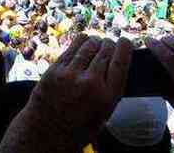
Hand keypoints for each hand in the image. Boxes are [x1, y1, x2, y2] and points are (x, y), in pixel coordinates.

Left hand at [0, 34, 132, 152]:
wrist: (46, 132)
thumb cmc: (78, 126)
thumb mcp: (104, 113)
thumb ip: (110, 89)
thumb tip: (116, 63)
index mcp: (106, 97)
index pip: (120, 62)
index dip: (125, 47)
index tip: (126, 41)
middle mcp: (90, 83)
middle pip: (105, 51)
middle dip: (109, 44)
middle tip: (110, 43)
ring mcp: (70, 75)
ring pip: (89, 46)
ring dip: (95, 41)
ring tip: (97, 42)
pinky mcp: (54, 70)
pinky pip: (72, 48)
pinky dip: (80, 42)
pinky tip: (84, 41)